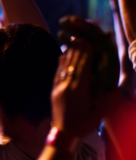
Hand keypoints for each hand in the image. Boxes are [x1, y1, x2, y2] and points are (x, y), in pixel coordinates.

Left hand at [53, 16, 119, 137]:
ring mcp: (58, 87)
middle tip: (81, 35)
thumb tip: (117, 90)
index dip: (86, 54)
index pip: (82, 68)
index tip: (89, 42)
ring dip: (68, 52)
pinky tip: (62, 54)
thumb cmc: (84, 125)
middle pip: (73, 64)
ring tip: (73, 40)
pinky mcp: (53, 89)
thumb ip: (107, 102)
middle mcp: (67, 86)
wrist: (63, 134)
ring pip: (64, 66)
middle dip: (77, 49)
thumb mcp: (99, 114)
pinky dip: (60, 62)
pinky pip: (57, 72)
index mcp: (79, 91)